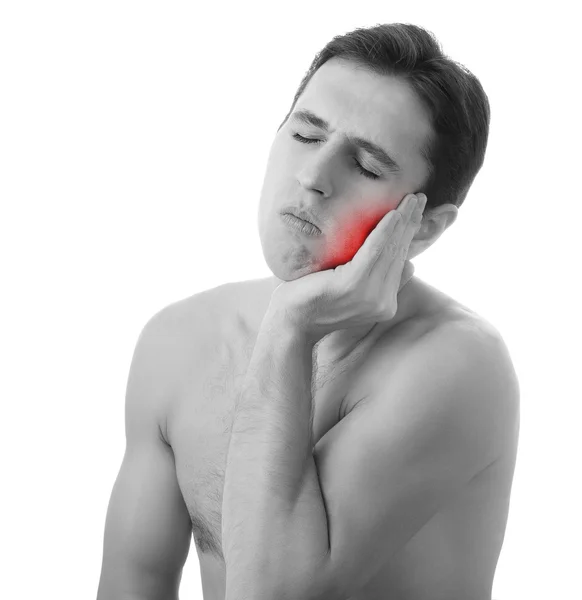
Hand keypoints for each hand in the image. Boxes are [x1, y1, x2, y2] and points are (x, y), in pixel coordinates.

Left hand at [267, 193, 426, 342]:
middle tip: (420, 198)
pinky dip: (385, 231)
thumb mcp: (352, 291)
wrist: (291, 322)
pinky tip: (393, 214)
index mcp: (384, 304)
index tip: (417, 213)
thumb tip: (409, 266)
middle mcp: (382, 303)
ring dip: (403, 221)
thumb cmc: (315, 301)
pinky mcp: (352, 286)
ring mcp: (369, 297)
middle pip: (399, 254)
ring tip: (411, 199)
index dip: (410, 236)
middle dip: (411, 223)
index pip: (401, 263)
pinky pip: (373, 251)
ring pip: (389, 250)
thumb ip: (379, 281)